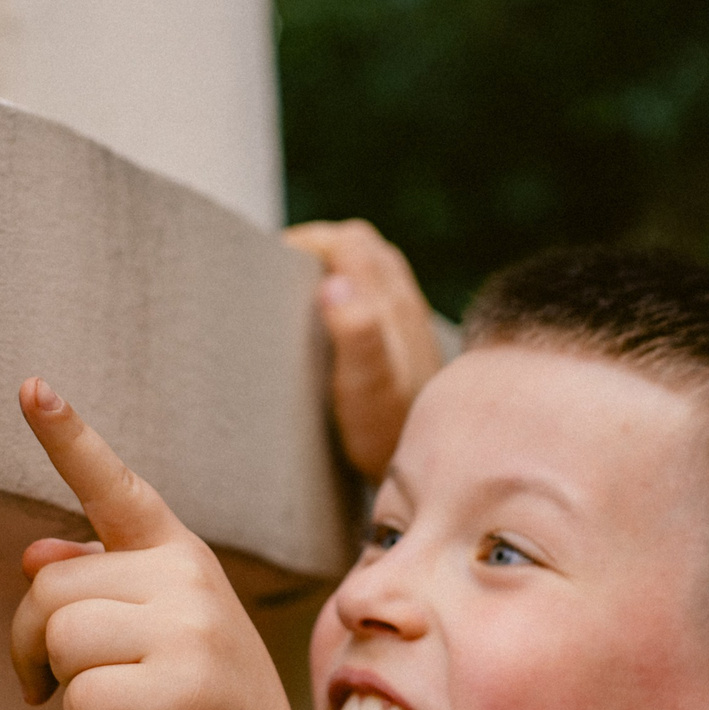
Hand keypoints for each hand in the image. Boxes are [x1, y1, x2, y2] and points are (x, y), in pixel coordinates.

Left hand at [11, 379, 302, 709]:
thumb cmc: (185, 685)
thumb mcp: (151, 620)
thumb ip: (96, 582)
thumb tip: (35, 559)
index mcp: (174, 551)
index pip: (113, 486)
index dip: (67, 436)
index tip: (30, 387)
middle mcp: (188, 577)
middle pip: (50, 591)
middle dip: (30, 642)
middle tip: (45, 678)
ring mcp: (192, 631)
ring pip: (60, 638)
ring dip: (54, 680)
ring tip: (91, 697)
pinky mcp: (184, 690)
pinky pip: (81, 697)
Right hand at [282, 219, 444, 480]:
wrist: (440, 468)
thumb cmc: (390, 432)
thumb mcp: (367, 388)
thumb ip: (357, 333)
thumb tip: (334, 282)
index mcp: (390, 302)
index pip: (347, 242)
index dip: (307, 241)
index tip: (268, 259)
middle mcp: (405, 303)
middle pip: (360, 246)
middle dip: (318, 246)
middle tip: (277, 270)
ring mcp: (410, 322)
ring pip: (371, 268)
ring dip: (336, 266)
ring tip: (297, 291)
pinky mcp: (408, 343)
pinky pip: (377, 295)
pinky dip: (350, 291)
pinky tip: (330, 326)